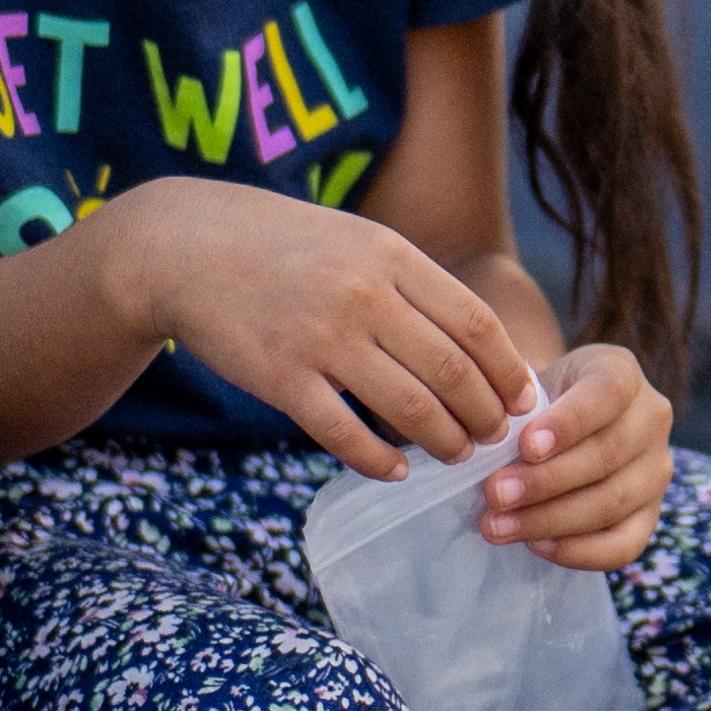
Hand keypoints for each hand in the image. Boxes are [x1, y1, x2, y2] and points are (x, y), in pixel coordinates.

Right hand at [92, 182, 547, 476]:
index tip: (525, 401)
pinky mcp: (280, 378)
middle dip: (485, 416)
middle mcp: (363, 295)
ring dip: (445, 442)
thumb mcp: (357, 241)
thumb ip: (413, 283)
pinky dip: (380, 460)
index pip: (476, 322)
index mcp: (391, 256)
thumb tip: (481, 343)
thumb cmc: (284, 247)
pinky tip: (396, 470)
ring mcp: (320, 338)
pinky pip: (345, 434)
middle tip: (496, 438)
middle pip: (452, 372)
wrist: (185, 247)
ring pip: (410, 409)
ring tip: (456, 454)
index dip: (509, 370)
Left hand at [483, 340, 671, 573]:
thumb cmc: (537, 404)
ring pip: (612, 502)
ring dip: (550, 519)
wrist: (558, 426)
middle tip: (494, 494)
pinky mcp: (651, 514)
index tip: (526, 446)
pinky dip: (579, 551)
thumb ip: (516, 412)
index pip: (607, 394)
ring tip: (498, 526)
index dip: (568, 424)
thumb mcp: (528, 388)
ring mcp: (657, 469)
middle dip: (545, 480)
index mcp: (621, 372)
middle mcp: (652, 418)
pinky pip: (624, 544)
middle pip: (607, 454)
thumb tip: (490, 455)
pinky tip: (536, 545)